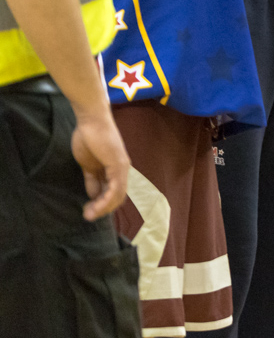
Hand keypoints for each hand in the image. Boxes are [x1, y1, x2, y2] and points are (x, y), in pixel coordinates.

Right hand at [69, 104, 128, 220]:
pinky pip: (116, 187)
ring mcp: (122, 167)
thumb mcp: (88, 165)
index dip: (101, 205)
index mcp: (115, 170)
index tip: (88, 211)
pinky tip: (97, 206)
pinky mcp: (118, 164)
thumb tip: (92, 195)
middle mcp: (122, 170)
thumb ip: (92, 179)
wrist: (91, 120)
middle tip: (88, 216)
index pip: (113, 193)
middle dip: (103, 209)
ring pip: (118, 195)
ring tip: (89, 215)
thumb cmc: (88, 138)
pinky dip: (107, 199)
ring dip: (103, 208)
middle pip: (117, 197)